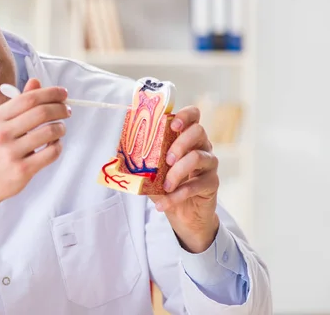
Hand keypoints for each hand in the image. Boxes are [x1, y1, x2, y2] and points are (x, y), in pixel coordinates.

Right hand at [0, 78, 69, 232]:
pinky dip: (58, 146)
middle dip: (60, 108)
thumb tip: (36, 82)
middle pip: (41, 112)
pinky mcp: (22, 170)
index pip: (28, 98)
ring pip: (49, 132)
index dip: (50, 93)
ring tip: (60, 129)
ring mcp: (11, 153)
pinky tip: (54, 145)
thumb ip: (17, 104)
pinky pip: (51, 153)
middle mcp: (2, 133)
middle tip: (67, 110)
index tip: (62, 93)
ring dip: (61, 128)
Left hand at [149, 106, 219, 252]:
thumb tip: (117, 155)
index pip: (193, 115)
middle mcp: (201, 146)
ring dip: (177, 171)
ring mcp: (209, 163)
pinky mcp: (212, 182)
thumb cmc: (166, 185)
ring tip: (165, 185)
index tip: (172, 124)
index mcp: (186, 137)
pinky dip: (177, 195)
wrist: (183, 213)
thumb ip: (142, 160)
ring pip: (198, 157)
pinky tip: (163, 204)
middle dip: (179, 143)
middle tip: (166, 159)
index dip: (185, 115)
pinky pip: (196, 185)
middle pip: (198, 131)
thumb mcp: (152, 172)